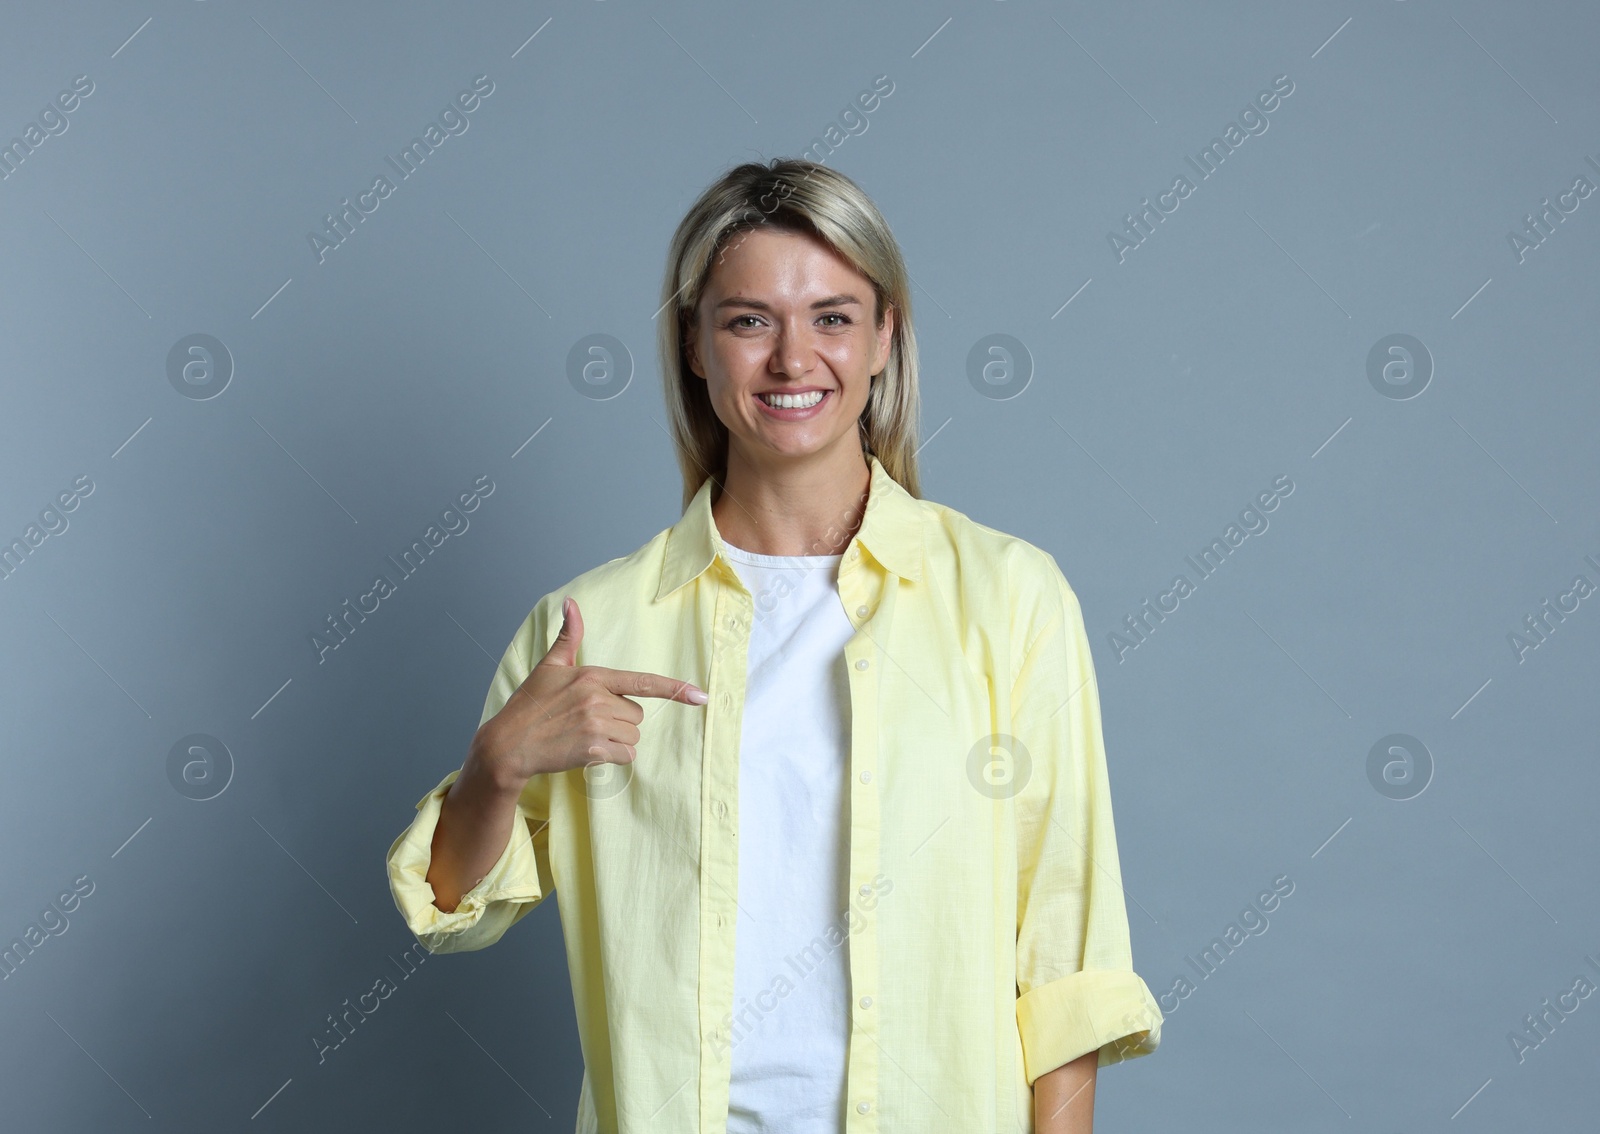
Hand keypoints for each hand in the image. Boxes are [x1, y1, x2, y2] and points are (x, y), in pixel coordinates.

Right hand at [474, 596, 707, 785]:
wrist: (508, 744)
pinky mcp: (592, 750)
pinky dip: (612, 757)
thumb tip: (571, 602)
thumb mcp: (549, 666)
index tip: (700, 696)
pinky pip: (625, 756)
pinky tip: (588, 751)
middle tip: (588, 720)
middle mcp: (597, 699)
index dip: (675, 688)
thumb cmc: (529, 705)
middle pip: (638, 714)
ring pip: (633, 736)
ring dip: (617, 740)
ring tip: (586, 735)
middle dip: (620, 720)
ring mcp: (595, 725)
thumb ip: (568, 636)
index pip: (642, 681)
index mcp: (592, 676)